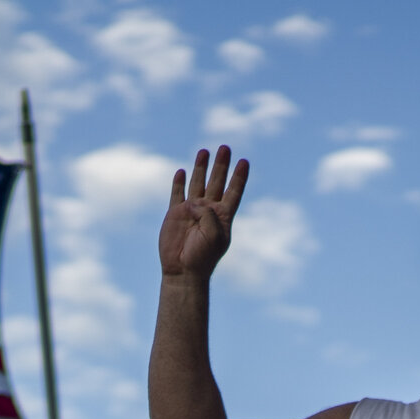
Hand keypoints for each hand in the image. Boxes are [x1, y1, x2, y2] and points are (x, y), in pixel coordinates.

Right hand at [160, 146, 248, 279]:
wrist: (183, 270)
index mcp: (223, 216)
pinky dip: (179, 182)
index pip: (234, 191)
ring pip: (198, 183)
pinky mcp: (175, 213)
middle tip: (225, 147)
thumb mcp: (214, 234)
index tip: (244, 161)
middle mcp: (209, 211)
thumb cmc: (203, 256)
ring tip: (204, 151)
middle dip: (221, 165)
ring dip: (201, 167)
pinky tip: (181, 171)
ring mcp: (191, 211)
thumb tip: (196, 202)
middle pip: (217, 182)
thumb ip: (209, 214)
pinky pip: (177, 193)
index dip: (239, 177)